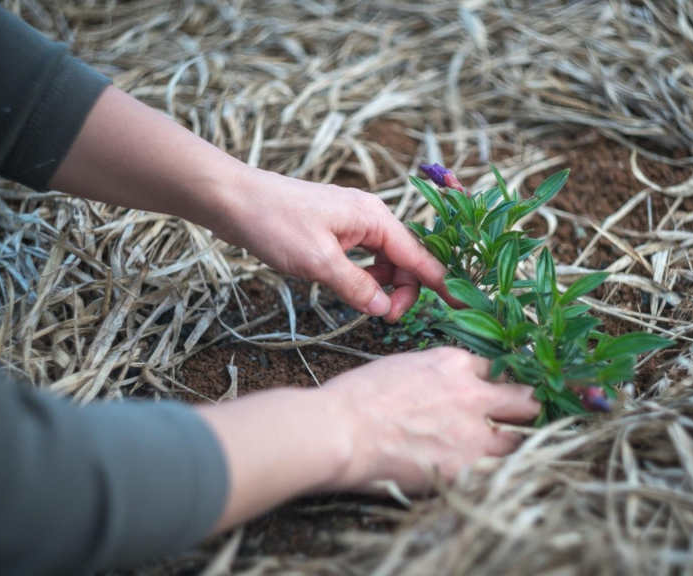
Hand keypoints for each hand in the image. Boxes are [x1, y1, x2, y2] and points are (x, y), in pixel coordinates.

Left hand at [49, 87, 446, 321]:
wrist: (233, 199)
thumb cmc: (275, 224)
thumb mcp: (319, 262)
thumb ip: (357, 287)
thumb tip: (384, 309)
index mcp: (375, 218)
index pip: (418, 256)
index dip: (439, 284)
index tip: (459, 308)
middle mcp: (370, 216)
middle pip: (405, 259)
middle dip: (404, 290)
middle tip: (385, 318)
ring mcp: (352, 222)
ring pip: (384, 259)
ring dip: (383, 285)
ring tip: (368, 307)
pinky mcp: (335, 229)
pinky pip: (364, 256)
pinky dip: (365, 276)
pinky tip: (352, 290)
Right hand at [321, 347, 539, 491]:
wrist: (340, 431)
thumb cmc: (357, 398)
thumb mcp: (403, 367)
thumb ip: (436, 376)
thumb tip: (446, 390)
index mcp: (454, 363)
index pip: (497, 369)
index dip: (496, 384)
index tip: (495, 396)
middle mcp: (473, 393)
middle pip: (524, 399)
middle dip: (524, 409)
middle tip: (518, 421)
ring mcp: (474, 432)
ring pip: (519, 438)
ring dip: (511, 445)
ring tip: (500, 454)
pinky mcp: (467, 467)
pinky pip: (498, 472)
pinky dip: (493, 474)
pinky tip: (482, 477)